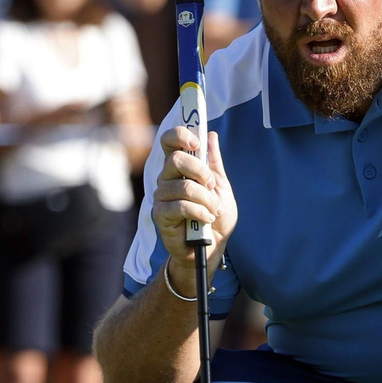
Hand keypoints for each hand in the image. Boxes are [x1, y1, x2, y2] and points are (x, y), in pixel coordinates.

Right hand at [152, 126, 236, 294]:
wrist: (212, 247)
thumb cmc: (215, 217)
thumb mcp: (220, 186)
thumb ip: (214, 162)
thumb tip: (211, 135)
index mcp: (179, 168)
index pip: (169, 141)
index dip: (180, 135)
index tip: (197, 143)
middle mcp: (166, 179)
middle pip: (174, 159)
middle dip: (200, 171)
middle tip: (211, 185)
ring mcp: (161, 197)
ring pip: (182, 186)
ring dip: (205, 198)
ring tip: (214, 210)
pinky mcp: (161, 215)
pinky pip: (180, 206)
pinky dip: (199, 212)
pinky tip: (207, 219)